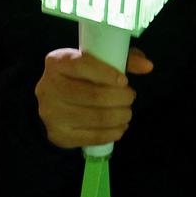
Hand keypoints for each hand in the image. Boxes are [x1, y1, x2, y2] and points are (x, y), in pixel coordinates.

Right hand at [35, 46, 151, 148]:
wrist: (54, 102)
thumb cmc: (81, 77)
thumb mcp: (97, 61)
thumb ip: (122, 59)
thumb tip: (147, 66)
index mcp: (57, 62)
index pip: (82, 65)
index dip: (107, 74)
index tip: (124, 81)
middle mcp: (48, 87)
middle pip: (93, 95)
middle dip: (121, 98)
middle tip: (130, 97)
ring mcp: (51, 113)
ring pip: (96, 118)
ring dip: (120, 116)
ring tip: (126, 112)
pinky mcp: (58, 135)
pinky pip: (93, 137)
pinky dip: (113, 133)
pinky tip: (120, 127)